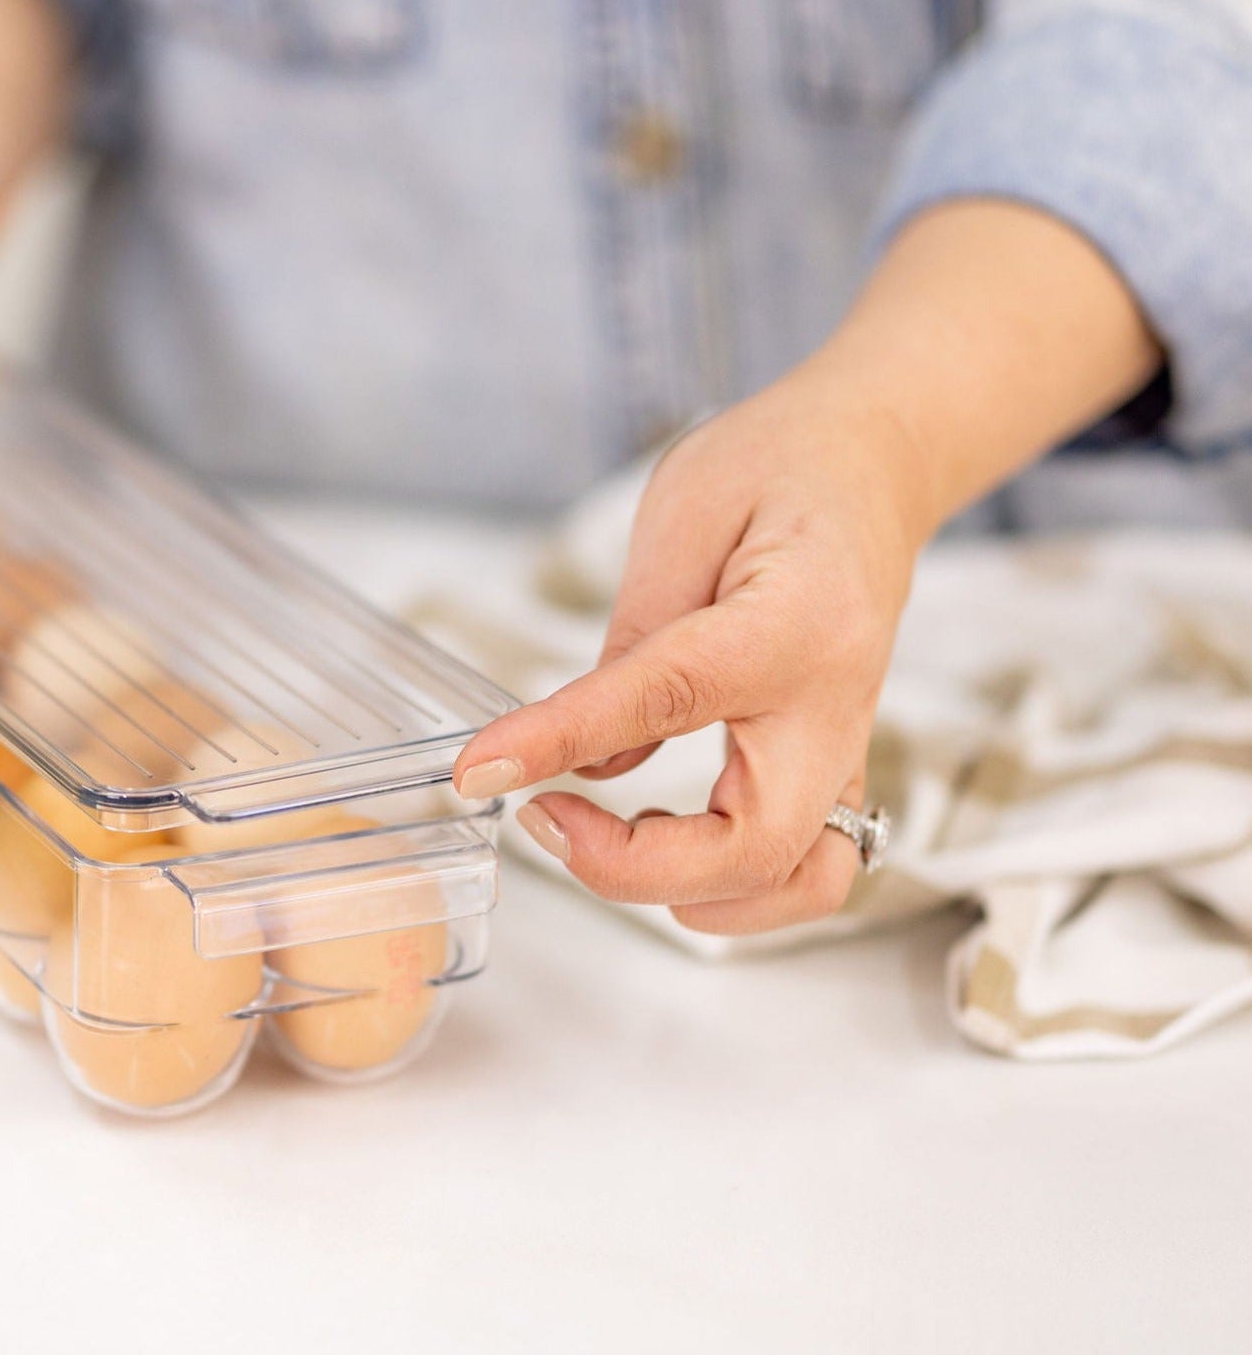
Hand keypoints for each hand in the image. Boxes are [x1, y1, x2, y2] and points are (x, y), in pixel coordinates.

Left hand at [455, 201, 1161, 934]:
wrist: (872, 460)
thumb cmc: (778, 469)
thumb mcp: (683, 517)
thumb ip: (630, 645)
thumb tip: (570, 752)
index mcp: (792, 624)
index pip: (668, 700)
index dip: (562, 742)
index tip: (481, 767)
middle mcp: (837, 704)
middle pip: (755, 845)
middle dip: (636, 867)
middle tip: (545, 815)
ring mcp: (851, 746)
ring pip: (797, 882)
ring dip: (694, 894)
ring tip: (605, 840)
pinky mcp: (843, 769)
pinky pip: (808, 870)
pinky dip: (733, 889)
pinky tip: (658, 844)